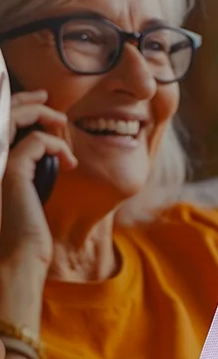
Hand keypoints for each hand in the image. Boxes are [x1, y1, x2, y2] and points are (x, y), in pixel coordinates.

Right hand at [0, 91, 75, 271]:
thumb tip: (42, 144)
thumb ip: (26, 167)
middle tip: (46, 99)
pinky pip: (38, 141)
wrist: (16, 259)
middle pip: (0, 112)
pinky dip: (57, 145)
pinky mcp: (12, 171)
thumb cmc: (22, 232)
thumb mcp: (23, 192)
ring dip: (43, 114)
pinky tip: (69, 163)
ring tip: (61, 123)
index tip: (38, 102)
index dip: (13, 105)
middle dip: (24, 99)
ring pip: (15, 118)